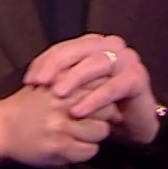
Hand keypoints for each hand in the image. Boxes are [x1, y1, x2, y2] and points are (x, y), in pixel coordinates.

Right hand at [0, 85, 111, 167]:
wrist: (0, 128)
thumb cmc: (26, 105)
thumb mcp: (47, 83)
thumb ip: (72, 80)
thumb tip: (103, 79)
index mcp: (62, 85)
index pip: (100, 85)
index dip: (103, 94)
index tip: (98, 100)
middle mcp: (64, 104)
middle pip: (106, 109)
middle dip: (103, 115)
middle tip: (94, 119)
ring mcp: (62, 127)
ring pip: (101, 131)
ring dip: (95, 134)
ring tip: (84, 134)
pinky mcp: (60, 148)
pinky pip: (90, 151)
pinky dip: (86, 150)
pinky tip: (76, 146)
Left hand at [25, 33, 161, 144]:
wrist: (132, 124)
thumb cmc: (99, 106)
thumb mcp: (76, 91)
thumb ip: (58, 79)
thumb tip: (31, 80)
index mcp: (93, 44)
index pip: (64, 47)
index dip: (45, 62)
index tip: (29, 80)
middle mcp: (111, 46)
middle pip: (79, 51)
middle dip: (57, 66)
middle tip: (42, 84)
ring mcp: (127, 59)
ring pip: (97, 63)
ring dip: (74, 79)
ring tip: (57, 95)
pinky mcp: (138, 77)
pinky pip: (113, 86)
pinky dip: (94, 99)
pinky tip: (79, 111)